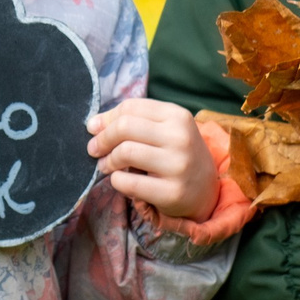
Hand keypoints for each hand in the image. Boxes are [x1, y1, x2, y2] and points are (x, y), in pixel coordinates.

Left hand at [86, 98, 219, 221]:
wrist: (206, 191)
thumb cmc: (176, 155)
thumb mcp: (164, 130)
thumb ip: (132, 121)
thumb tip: (93, 124)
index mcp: (177, 116)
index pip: (130, 107)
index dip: (106, 118)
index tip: (94, 129)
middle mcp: (180, 137)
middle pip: (125, 127)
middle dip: (102, 138)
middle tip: (93, 149)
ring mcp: (178, 165)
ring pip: (126, 152)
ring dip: (107, 160)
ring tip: (105, 165)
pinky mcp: (172, 192)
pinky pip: (129, 182)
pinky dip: (116, 180)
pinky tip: (119, 180)